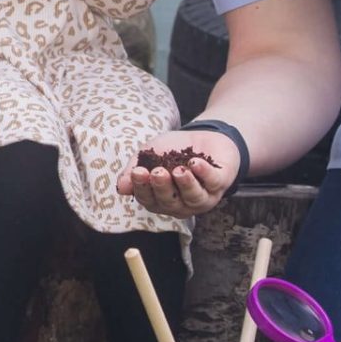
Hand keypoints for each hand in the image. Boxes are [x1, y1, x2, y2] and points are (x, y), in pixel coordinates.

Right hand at [117, 130, 240, 215]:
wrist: (203, 137)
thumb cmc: (173, 150)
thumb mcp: (150, 155)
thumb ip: (134, 169)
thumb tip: (121, 188)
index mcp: (161, 199)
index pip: (148, 199)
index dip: (142, 187)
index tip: (138, 171)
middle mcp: (181, 204)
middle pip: (170, 202)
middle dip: (163, 187)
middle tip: (158, 172)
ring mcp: (202, 197)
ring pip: (193, 197)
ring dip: (185, 184)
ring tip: (179, 170)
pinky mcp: (219, 184)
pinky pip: (212, 183)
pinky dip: (204, 173)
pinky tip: (196, 163)